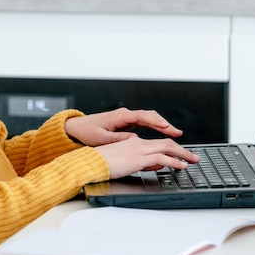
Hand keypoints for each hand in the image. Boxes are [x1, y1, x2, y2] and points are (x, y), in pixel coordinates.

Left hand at [64, 107, 183, 146]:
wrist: (77, 128)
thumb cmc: (87, 132)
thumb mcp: (102, 138)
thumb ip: (119, 139)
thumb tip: (136, 140)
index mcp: (120, 116)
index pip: (143, 117)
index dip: (156, 122)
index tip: (167, 128)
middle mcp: (125, 115)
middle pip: (150, 116)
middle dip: (164, 124)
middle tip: (177, 133)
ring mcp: (127, 118)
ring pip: (149, 118)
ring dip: (162, 125)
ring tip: (175, 133)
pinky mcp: (126, 122)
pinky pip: (145, 122)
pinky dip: (155, 126)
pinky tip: (164, 132)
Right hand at [95, 136, 199, 178]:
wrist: (91, 162)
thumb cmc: (100, 163)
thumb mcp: (122, 162)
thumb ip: (138, 163)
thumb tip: (152, 166)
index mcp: (133, 143)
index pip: (156, 144)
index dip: (170, 149)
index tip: (179, 155)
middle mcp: (139, 143)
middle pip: (166, 143)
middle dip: (182, 150)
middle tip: (193, 157)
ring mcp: (140, 149)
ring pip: (167, 148)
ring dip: (183, 154)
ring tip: (193, 160)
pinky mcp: (139, 158)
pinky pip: (162, 158)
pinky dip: (174, 161)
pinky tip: (181, 166)